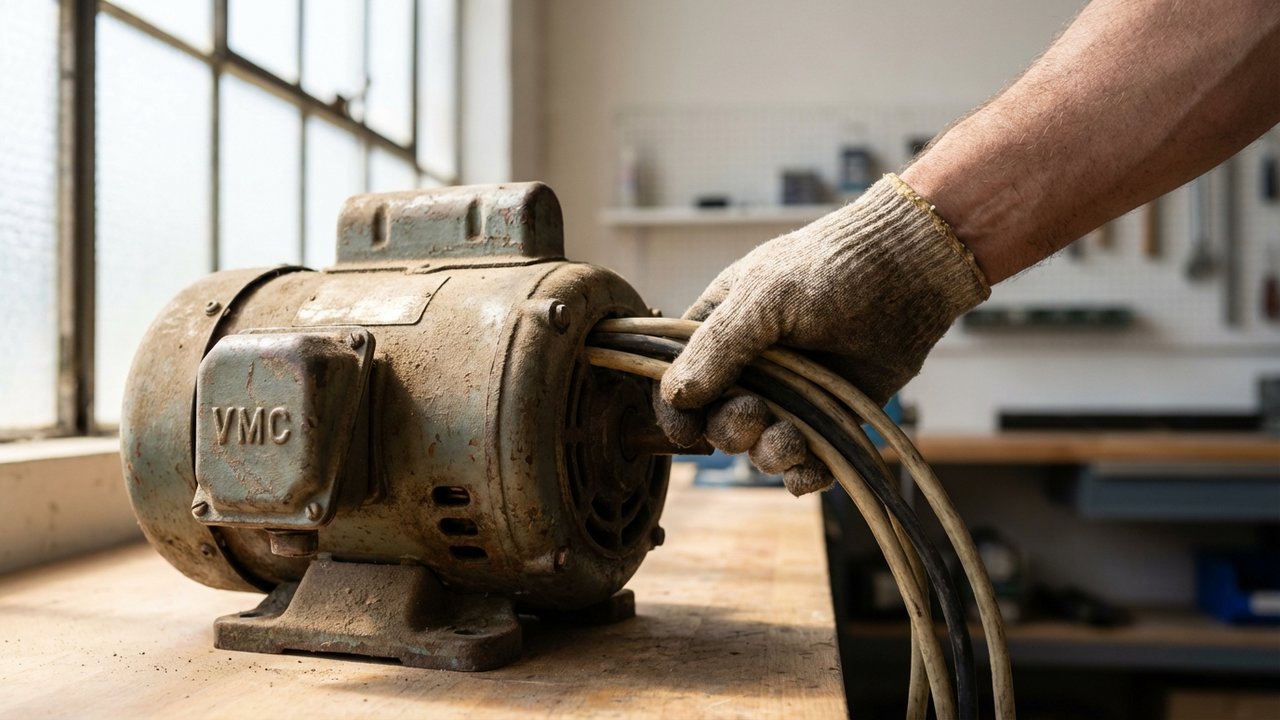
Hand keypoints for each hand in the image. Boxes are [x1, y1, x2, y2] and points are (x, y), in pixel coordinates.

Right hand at [656, 174, 989, 493]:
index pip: (678, 382)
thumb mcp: (763, 297)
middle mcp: (751, 368)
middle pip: (718, 423)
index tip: (684, 430)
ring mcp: (792, 395)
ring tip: (791, 440)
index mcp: (720, 330)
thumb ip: (717, 346)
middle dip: (732, 430)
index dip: (676, 412)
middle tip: (755, 414)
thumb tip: (675, 395)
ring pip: (760, 449)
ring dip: (769, 454)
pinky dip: (804, 474)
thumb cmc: (831, 268)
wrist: (911, 272)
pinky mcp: (832, 417)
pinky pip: (807, 462)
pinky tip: (810, 468)